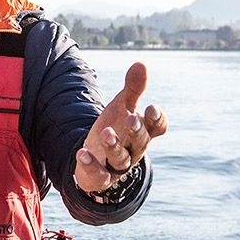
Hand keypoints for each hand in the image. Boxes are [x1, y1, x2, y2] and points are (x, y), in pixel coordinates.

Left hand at [73, 62, 167, 193]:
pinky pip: (98, 175)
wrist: (97, 156)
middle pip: (141, 143)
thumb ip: (132, 88)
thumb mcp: (123, 106)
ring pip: (121, 159)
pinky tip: (82, 153)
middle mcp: (134, 149)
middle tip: (131, 119)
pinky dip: (91, 165)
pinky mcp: (100, 176)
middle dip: (137, 132)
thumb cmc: (117, 127)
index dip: (157, 120)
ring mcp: (117, 164)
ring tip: (106, 133)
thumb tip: (141, 63)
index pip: (157, 128)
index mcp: (143, 131)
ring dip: (114, 146)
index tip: (151, 108)